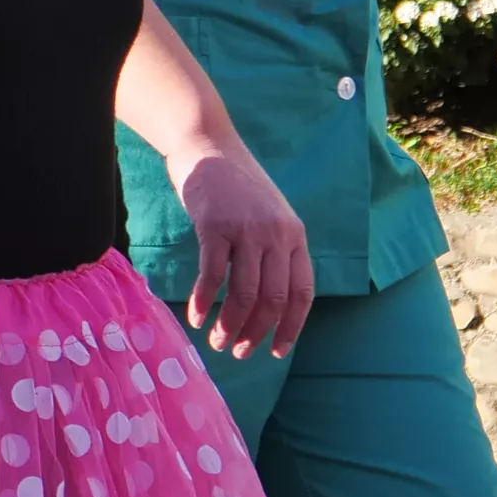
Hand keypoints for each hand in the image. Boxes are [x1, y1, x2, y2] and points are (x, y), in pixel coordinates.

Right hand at [177, 149, 315, 358]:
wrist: (208, 145)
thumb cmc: (236, 184)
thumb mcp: (269, 215)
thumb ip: (275, 249)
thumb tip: (268, 300)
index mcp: (295, 236)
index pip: (302, 293)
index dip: (291, 328)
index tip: (276, 351)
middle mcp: (277, 235)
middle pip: (273, 299)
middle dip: (256, 333)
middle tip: (237, 352)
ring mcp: (247, 230)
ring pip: (244, 293)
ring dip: (230, 325)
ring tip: (216, 341)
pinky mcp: (216, 226)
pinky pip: (213, 274)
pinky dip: (203, 301)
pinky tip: (195, 316)